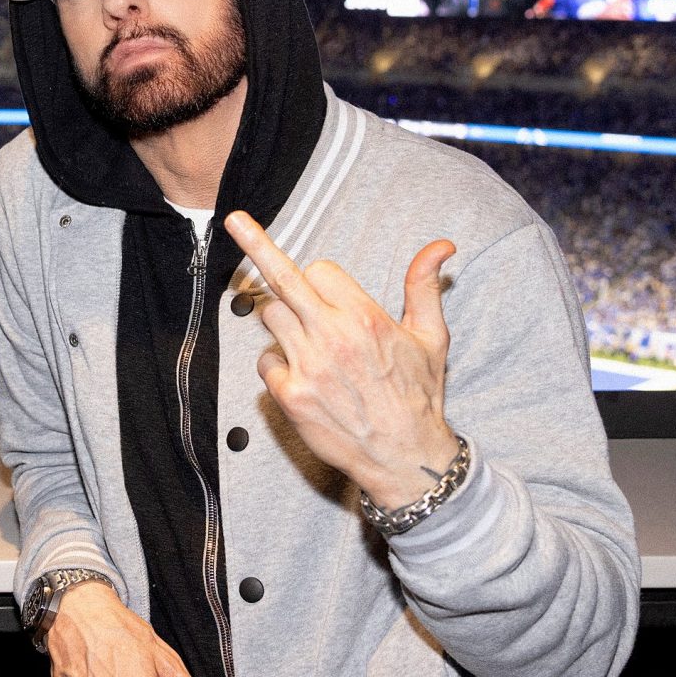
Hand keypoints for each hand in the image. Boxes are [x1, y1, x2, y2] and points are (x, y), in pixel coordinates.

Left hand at [223, 211, 457, 512]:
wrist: (406, 457)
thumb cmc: (419, 395)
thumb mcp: (431, 337)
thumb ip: (425, 286)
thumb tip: (441, 245)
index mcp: (366, 317)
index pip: (320, 269)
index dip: (323, 278)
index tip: (328, 292)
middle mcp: (334, 336)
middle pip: (281, 278)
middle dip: (255, 244)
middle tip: (234, 220)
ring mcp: (309, 366)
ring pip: (269, 317)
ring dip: (281, 323)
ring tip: (309, 344)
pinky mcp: (291, 396)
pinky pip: (265, 363)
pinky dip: (278, 367)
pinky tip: (304, 380)